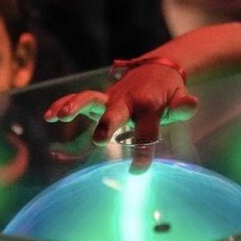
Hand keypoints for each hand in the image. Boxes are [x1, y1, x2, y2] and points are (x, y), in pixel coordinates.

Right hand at [44, 64, 197, 171]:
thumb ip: (182, 105)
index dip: (143, 151)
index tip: (137, 172)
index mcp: (149, 105)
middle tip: (100, 139)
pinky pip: (79, 99)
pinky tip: (49, 114)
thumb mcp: (179, 98)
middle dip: (108, 124)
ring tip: (58, 116)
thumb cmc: (168, 93)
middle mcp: (127, 101)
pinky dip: (64, 104)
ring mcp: (111, 98)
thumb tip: (191, 103)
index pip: (147, 131)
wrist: (157, 69)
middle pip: (116, 112)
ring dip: (75, 106)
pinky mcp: (100, 99)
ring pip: (91, 99)